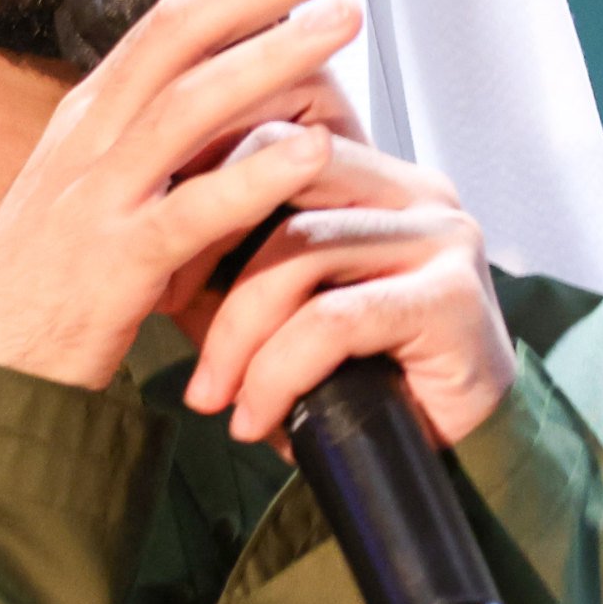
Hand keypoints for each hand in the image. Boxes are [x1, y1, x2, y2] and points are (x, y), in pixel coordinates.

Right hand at [0, 0, 374, 391]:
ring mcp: (96, 198)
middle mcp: (90, 138)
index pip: (175, 16)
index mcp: (92, 115)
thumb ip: (160, 148)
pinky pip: (187, 213)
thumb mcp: (99, 192)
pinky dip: (251, 178)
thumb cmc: (48, 285)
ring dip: (272, 56)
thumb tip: (242, 107)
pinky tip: (309, 153)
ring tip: (345, 21)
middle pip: (183, 29)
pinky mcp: (111, 267)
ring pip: (188, 103)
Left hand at [174, 136, 516, 448]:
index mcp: (378, 180)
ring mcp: (442, 241)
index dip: (202, 189)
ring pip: (299, 249)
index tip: (153, 262)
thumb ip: (240, 262)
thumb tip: (147, 241)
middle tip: (163, 311)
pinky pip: (332, 320)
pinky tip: (258, 419)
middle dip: (206, 244)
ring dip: (236, 333)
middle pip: (280, 170)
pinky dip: (278, 373)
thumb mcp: (288, 308)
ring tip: (214, 396)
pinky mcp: (452, 300)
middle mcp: (418, 194)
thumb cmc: (366, 384)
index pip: (272, 138)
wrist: (455, 465)